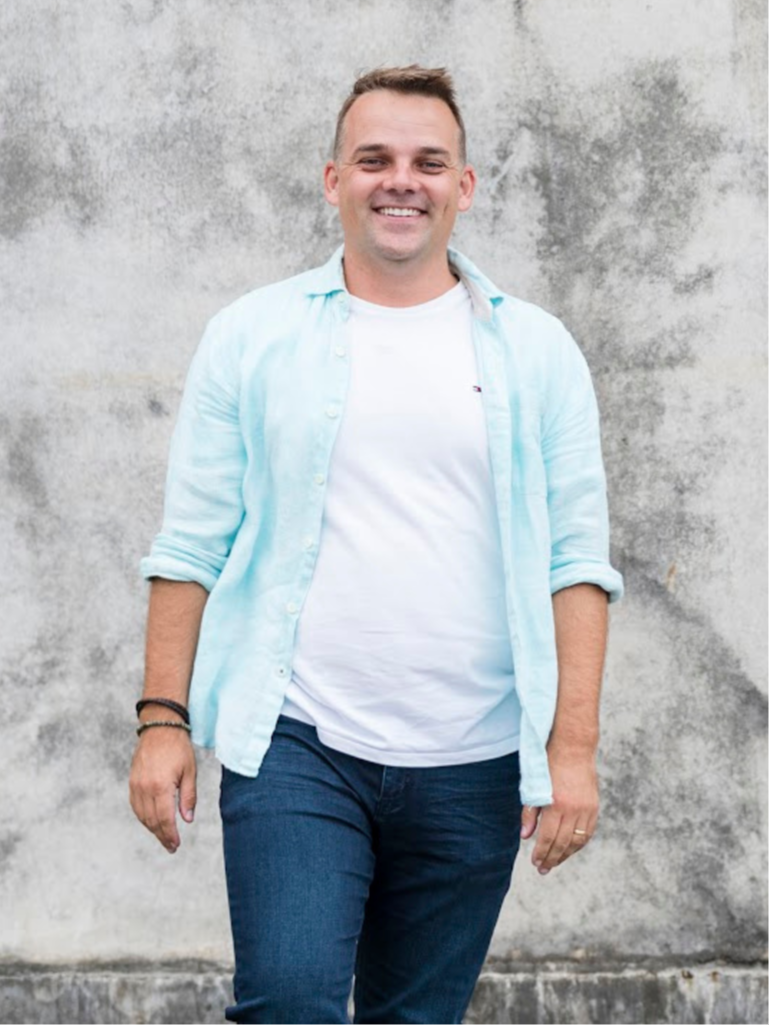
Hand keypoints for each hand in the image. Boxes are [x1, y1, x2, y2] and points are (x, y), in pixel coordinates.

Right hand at [129, 727, 196, 853]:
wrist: (160, 727)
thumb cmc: (178, 748)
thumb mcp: (190, 771)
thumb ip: (188, 797)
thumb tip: (187, 820)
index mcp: (161, 786)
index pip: (165, 819)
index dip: (170, 835)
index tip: (175, 845)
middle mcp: (145, 788)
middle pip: (152, 820)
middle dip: (162, 835)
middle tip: (171, 846)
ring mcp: (136, 785)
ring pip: (142, 815)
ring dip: (152, 828)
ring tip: (163, 836)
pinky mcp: (132, 782)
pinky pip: (136, 806)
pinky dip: (143, 817)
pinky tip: (151, 821)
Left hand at [520, 746, 598, 874]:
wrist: (574, 748)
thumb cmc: (549, 764)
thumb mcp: (534, 785)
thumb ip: (530, 812)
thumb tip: (525, 836)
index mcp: (557, 804)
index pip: (548, 837)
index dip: (541, 852)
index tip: (535, 863)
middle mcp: (574, 809)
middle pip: (563, 843)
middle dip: (552, 858)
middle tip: (543, 869)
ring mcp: (587, 809)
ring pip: (577, 841)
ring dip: (565, 855)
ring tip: (554, 862)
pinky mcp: (594, 807)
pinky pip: (588, 832)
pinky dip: (578, 844)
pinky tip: (569, 849)